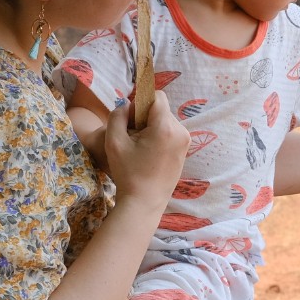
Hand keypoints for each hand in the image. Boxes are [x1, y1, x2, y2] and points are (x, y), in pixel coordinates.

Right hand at [104, 90, 189, 205]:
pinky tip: (149, 154)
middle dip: (145, 117)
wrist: (145, 202)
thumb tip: (127, 105)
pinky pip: (170, 132)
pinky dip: (158, 136)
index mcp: (166, 127)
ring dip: (151, 127)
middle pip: (161, 109)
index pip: (157, 97)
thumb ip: (118, 116)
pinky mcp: (185, 150)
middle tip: (132, 137)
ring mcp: (186, 141)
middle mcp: (181, 130)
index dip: (140, 102)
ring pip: (165, 121)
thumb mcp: (114, 142)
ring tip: (140, 148)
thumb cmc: (128, 173)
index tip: (131, 119)